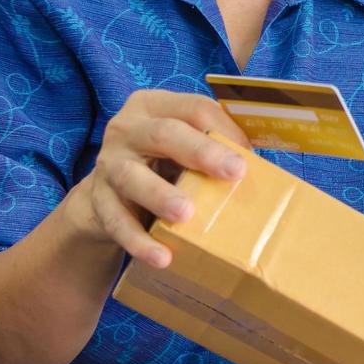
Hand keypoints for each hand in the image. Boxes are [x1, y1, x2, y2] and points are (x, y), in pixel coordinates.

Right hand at [64, 89, 249, 267]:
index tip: (249, 156)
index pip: (194, 108)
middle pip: (165, 133)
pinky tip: (161, 256)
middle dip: (201, 152)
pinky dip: (139, 241)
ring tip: (186, 215)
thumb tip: (265, 168)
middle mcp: (127, 129)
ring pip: (132, 176)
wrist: (107, 197)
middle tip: (234, 173)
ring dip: (161, 196)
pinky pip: (117, 222)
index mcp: (154, 106)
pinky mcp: (98, 201)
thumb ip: (215, 147)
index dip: (225, 130)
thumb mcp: (184, 147)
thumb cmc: (162, 165)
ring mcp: (109, 164)